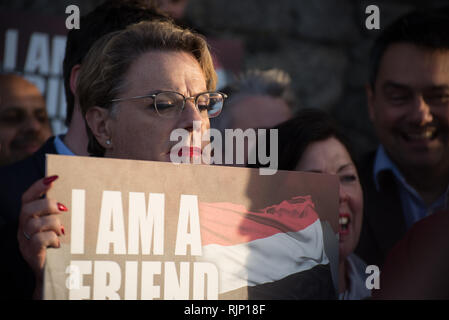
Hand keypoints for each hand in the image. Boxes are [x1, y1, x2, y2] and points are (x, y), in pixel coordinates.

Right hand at [17, 175, 67, 298]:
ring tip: (61, 232)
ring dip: (53, 224)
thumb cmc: (55, 245)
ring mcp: (24, 241)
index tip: (54, 177)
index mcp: (27, 218)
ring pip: (34, 224)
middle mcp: (22, 228)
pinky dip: (52, 238)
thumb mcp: (54, 225)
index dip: (38, 186)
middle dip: (48, 205)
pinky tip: (58, 243)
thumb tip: (67, 198)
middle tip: (63, 209)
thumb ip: (56, 212)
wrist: (51, 272)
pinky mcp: (30, 253)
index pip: (27, 198)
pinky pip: (38, 239)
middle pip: (28, 209)